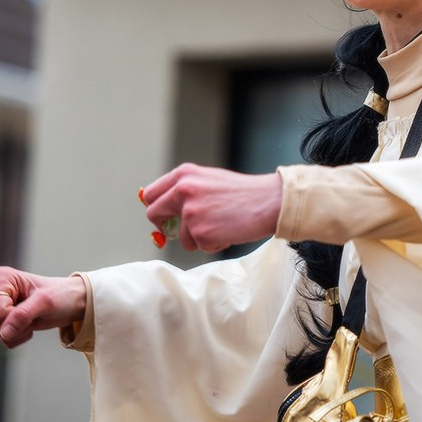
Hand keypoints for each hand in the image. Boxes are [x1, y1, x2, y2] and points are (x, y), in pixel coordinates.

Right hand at [0, 266, 86, 348]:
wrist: (72, 303)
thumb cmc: (61, 294)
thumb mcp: (44, 301)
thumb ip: (22, 315)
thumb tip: (3, 333)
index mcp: (3, 278)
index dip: (15, 313)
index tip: (32, 304)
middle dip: (18, 323)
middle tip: (35, 313)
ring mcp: (1, 307)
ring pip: (0, 332)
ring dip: (21, 331)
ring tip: (35, 317)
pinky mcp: (6, 321)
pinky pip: (5, 339)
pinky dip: (20, 336)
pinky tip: (32, 325)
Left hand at [140, 164, 282, 252]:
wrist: (269, 201)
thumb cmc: (244, 192)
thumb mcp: (209, 180)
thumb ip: (186, 191)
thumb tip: (165, 211)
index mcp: (184, 175)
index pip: (151, 194)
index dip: (157, 208)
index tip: (166, 217)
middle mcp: (182, 190)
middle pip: (154, 215)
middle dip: (167, 226)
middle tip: (187, 229)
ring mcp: (190, 212)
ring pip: (181, 237)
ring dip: (199, 238)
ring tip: (222, 225)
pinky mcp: (200, 232)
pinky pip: (199, 247)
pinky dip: (213, 244)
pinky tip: (228, 231)